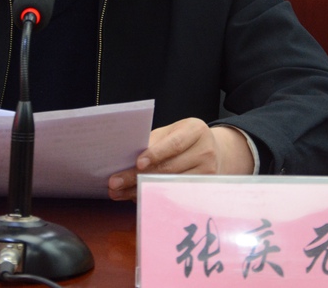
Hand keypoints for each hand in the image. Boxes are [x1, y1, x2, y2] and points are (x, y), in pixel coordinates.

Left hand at [107, 118, 254, 200]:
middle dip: (138, 176)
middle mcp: (206, 152)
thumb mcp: (172, 131)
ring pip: (169, 184)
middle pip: (169, 168)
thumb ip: (154, 142)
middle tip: (115, 183)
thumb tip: (127, 159)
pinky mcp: (203, 190)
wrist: (213, 150)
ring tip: (119, 192)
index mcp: (196, 131)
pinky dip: (152, 196)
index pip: (175, 144)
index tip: (137, 163)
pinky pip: (174, 194)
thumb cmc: (184, 139)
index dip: (156, 154)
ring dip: (140, 189)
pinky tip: (136, 197)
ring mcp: (208, 173)